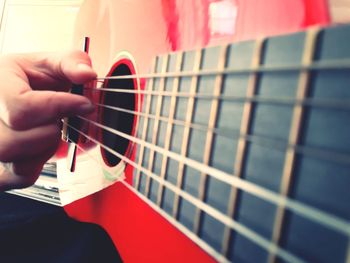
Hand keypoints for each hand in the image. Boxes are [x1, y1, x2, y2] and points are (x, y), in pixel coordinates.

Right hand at [0, 51, 96, 190]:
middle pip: (13, 142)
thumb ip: (71, 63)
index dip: (59, 108)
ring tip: (49, 130)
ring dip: (44, 148)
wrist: (19, 89)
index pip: (22, 109)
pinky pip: (20, 177)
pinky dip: (38, 165)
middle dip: (50, 131)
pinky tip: (40, 146)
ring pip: (16, 163)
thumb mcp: (51, 62)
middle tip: (60, 118)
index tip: (84, 103)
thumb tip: (86, 74)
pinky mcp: (0, 167)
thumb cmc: (32, 78)